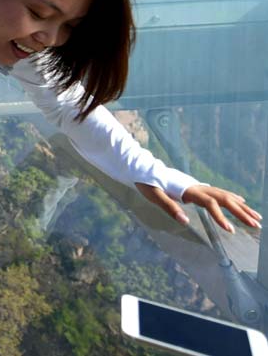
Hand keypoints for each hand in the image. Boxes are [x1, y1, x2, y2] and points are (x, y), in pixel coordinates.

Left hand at [135, 183, 261, 232]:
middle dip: (241, 213)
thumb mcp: (153, 195)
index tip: (231, 231)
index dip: (222, 217)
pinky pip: (220, 193)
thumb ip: (169, 207)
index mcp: (189, 190)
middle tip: (256, 225)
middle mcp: (198, 187)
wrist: (143, 168)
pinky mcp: (197, 187)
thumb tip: (185, 221)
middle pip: (225, 199)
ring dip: (242, 207)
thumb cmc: (147, 182)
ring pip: (226, 196)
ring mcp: (199, 186)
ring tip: (257, 218)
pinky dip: (233, 199)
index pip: (211, 204)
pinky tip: (241, 202)